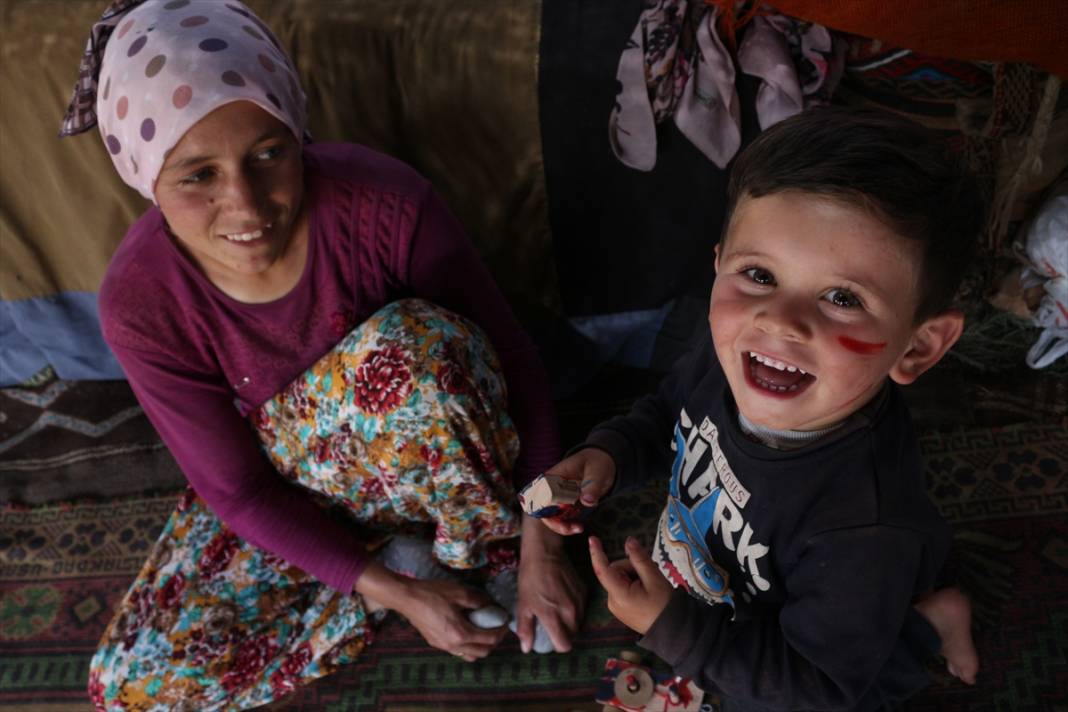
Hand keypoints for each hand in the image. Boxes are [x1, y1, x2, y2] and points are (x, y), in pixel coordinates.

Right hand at [356, 562, 505, 661]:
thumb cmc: (432, 593)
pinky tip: (467, 630)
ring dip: (481, 647)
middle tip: (496, 627)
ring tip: (484, 631)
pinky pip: (458, 651)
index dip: (500, 631)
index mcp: (460, 634)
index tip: (504, 620)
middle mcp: (452, 645)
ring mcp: (443, 647)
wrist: (406, 597)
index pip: (488, 640)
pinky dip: (468, 646)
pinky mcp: (435, 643)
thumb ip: (478, 600)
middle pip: (481, 652)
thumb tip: (490, 604)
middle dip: (493, 642)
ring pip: (469, 655)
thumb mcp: (460, 592)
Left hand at [515, 517, 585, 651]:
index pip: (564, 645)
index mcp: (552, 617)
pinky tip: (564, 600)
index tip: (551, 638)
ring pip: (579, 623)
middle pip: (573, 636)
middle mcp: (570, 612)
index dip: (557, 645)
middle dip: (564, 634)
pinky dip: (575, 610)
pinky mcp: (584, 592)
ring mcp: (579, 602)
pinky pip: (583, 609)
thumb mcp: (522, 604)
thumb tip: (527, 649)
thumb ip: (525, 628)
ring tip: (559, 612)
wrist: (544, 553)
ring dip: (571, 623)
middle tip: (553, 624)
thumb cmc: (530, 579)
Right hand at [540, 448, 616, 534]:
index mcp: (554, 476)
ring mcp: (560, 498)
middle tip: (569, 528)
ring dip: (562, 526)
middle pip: (543, 509)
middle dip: (554, 522)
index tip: (557, 517)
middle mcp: (553, 488)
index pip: (540, 493)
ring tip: (578, 528)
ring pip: (552, 517)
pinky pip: (563, 519)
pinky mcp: (568, 505)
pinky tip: (580, 527)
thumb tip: (586, 501)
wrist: (605, 464)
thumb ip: (592, 485)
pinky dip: (569, 525)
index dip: (543, 507)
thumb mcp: (598, 472)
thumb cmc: (597, 462)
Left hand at [589, 535, 671, 634]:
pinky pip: (624, 587)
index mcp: (618, 594)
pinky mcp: (621, 607)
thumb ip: (640, 559)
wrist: (672, 630)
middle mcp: (612, 600)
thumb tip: (629, 541)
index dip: (597, 553)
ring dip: (635, 576)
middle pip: (616, 570)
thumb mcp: (654, 578)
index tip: (592, 539)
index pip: (603, 570)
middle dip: (632, 567)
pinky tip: (647, 590)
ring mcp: (616, 605)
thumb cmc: (664, 605)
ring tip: (651, 586)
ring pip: (621, 578)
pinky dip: (634, 583)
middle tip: (650, 576)